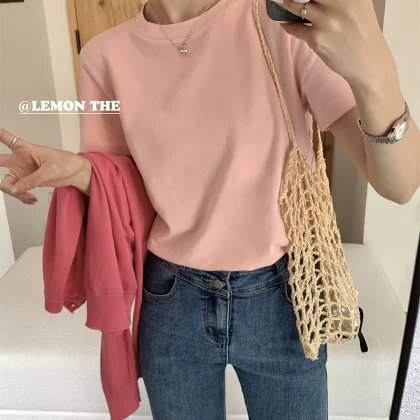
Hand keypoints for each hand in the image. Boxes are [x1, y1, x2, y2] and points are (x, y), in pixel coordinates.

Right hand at [0, 128, 91, 203]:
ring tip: (30, 198)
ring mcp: (22, 172)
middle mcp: (19, 160)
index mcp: (25, 149)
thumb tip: (15, 189)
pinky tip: (32, 200)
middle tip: (2, 181)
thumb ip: (31, 180)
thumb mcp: (49, 170)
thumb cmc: (66, 163)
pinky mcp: (28, 182)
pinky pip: (18, 191)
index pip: (7, 138)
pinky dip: (22, 197)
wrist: (76, 173)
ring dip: (16, 193)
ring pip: (7, 183)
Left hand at [279, 0, 395, 87]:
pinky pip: (295, 28)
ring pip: (296, 6)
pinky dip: (287, 25)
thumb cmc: (361, 32)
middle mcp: (337, 1)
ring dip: (284, 3)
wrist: (367, 61)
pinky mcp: (316, 38)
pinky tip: (284, 22)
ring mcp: (325, 20)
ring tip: (277, 2)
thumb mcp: (357, 5)